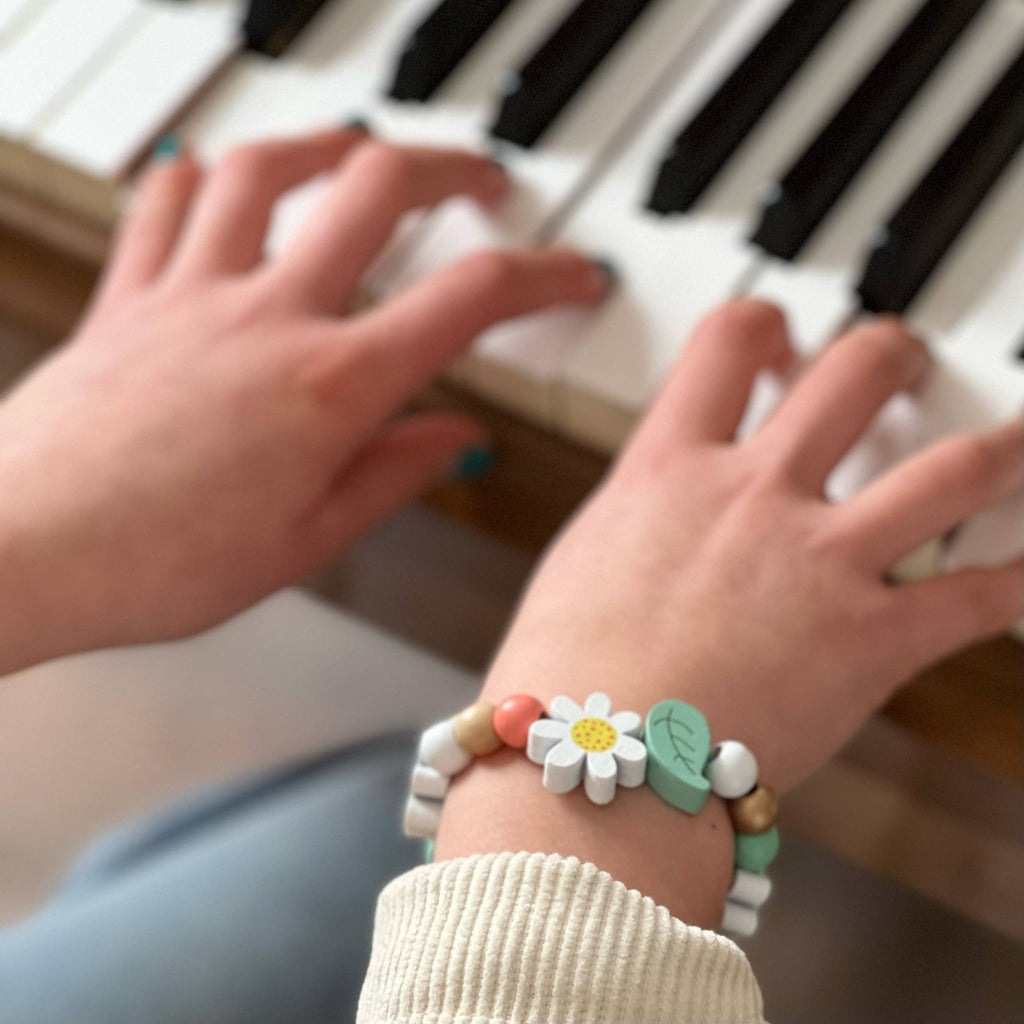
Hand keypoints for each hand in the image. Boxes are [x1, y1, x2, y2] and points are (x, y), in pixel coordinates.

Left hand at [0, 129, 607, 671]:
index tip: (572, 273)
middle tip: (482, 180)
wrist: (23, 552)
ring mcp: (191, 294)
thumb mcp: (307, 542)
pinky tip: (220, 179)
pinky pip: (165, 201)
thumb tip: (456, 439)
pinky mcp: (130, 295)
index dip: (541, 275)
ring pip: (269, 168)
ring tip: (364, 153)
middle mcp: (265, 317)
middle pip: (377, 189)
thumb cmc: (155, 563)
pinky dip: (204, 176)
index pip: (467, 300)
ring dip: (332, 145)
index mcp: (328, 387)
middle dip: (450, 168)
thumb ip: (394, 474)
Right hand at [438, 300, 1021, 921]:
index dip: (762, 324)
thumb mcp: (582, 564)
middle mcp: (754, 493)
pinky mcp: (872, 638)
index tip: (778, 335)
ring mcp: (820, 559)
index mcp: (670, 470)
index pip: (727, 345)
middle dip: (890, 355)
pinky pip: (979, 597)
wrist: (589, 765)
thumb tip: (655, 514)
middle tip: (899, 365)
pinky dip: (1018, 582)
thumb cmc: (566, 679)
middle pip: (855, 371)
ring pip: (954, 466)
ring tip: (1012, 444)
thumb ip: (638, 519)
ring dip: (1002, 447)